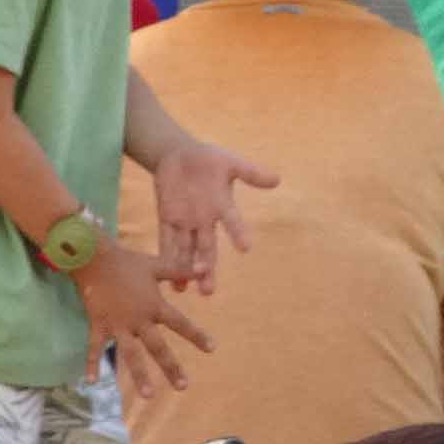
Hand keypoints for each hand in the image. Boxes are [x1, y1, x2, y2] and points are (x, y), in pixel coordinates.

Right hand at [72, 241, 208, 399]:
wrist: (96, 259)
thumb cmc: (128, 262)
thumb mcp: (157, 265)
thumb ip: (180, 270)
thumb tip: (203, 268)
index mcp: (154, 306)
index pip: (180, 323)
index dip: (196, 335)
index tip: (211, 348)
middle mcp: (138, 320)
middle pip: (157, 347)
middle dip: (171, 367)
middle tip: (183, 386)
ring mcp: (118, 326)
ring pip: (131, 354)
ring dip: (140, 375)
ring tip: (149, 395)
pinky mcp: (98, 326)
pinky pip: (94, 348)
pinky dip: (92, 364)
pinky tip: (91, 382)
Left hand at [153, 139, 280, 294]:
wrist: (179, 153)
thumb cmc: (208, 158)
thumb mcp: (230, 162)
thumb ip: (251, 172)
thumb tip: (278, 179)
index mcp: (221, 205)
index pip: (232, 221)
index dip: (239, 233)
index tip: (246, 247)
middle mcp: (204, 220)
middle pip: (206, 248)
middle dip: (207, 268)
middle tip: (208, 290)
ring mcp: (185, 221)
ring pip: (186, 250)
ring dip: (185, 268)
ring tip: (185, 287)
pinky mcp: (167, 219)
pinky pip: (166, 240)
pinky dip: (166, 255)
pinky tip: (167, 274)